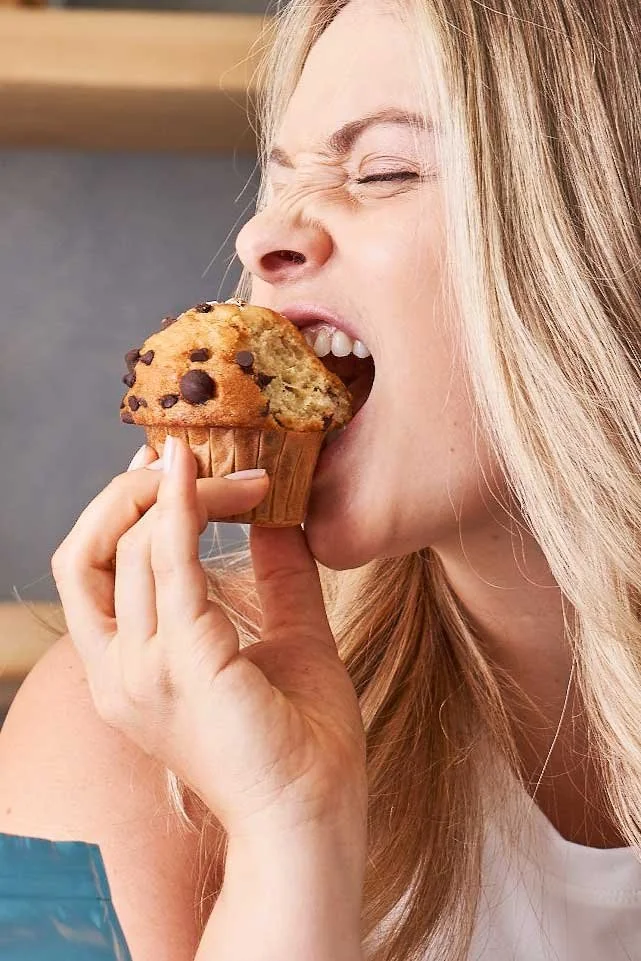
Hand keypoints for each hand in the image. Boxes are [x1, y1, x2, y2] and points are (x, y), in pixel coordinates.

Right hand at [51, 438, 366, 842]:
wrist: (314, 819)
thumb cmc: (299, 742)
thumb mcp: (286, 640)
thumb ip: (277, 577)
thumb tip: (279, 515)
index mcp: (130, 672)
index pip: (93, 572)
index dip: (118, 512)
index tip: (164, 465)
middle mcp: (120, 673)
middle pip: (91, 552)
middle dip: (130, 494)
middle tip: (181, 456)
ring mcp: (143, 672)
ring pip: (130, 548)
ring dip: (179, 495)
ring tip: (233, 469)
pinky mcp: (184, 665)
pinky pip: (170, 566)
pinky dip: (180, 511)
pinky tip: (198, 475)